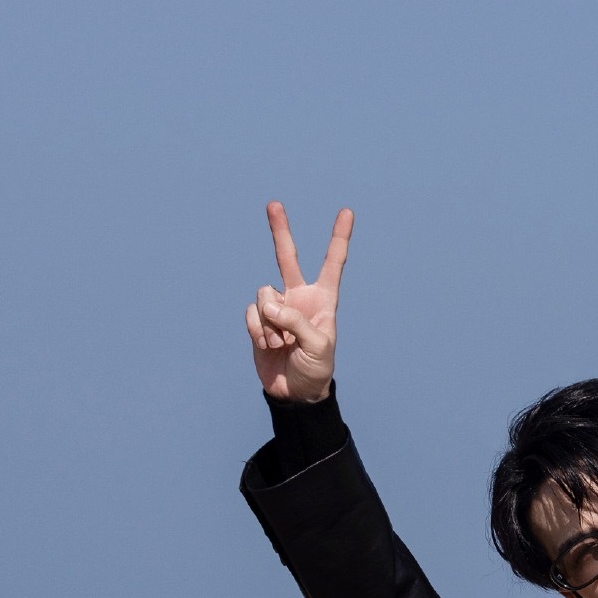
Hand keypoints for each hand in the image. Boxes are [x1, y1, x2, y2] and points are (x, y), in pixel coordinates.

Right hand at [245, 200, 351, 400]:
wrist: (294, 393)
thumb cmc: (316, 370)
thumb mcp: (318, 347)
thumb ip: (296, 321)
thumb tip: (268, 302)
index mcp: (323, 300)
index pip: (332, 264)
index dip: (339, 238)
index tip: (346, 212)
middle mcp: (298, 298)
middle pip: (287, 257)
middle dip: (280, 231)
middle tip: (274, 204)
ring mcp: (276, 308)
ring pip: (263, 294)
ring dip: (270, 321)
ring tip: (282, 343)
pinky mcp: (258, 320)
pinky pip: (251, 313)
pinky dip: (258, 330)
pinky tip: (268, 345)